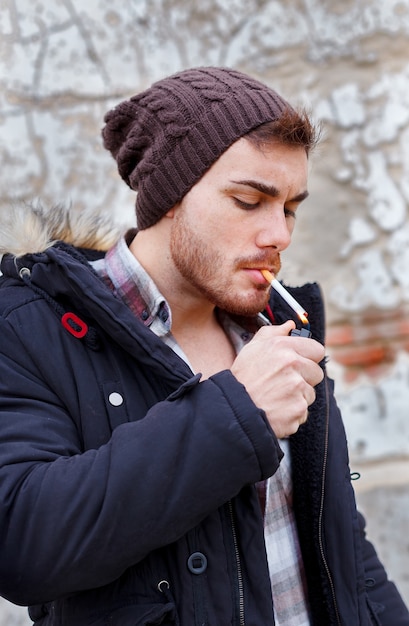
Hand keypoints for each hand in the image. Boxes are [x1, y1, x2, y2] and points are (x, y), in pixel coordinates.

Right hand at [231, 321, 324, 437]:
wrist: (233, 410)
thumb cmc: (243, 378)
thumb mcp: (252, 349)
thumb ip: (272, 333)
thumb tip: (291, 325)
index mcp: (283, 346)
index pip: (316, 350)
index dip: (308, 358)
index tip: (298, 365)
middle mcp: (292, 364)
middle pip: (317, 373)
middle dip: (304, 379)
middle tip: (282, 384)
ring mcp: (297, 388)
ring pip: (310, 393)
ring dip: (298, 397)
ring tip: (277, 398)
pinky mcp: (298, 409)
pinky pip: (305, 411)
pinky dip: (293, 414)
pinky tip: (278, 410)